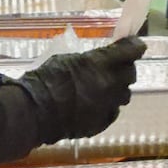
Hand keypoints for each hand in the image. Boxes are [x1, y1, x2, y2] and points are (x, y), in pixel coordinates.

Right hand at [15, 37, 145, 141]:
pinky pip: (113, 112)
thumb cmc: (45, 79)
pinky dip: (108, 107)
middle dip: (125, 69)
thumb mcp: (68, 59)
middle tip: (116, 67)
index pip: (132, 50)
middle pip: (131, 74)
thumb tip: (101, 60)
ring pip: (125, 95)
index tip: (133, 45)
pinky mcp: (101, 123)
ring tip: (104, 88)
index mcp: (101, 63)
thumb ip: (90, 60)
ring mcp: (107, 106)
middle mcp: (110, 84)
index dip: (134, 46)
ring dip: (118, 89)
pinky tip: (97, 105)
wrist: (34, 112)